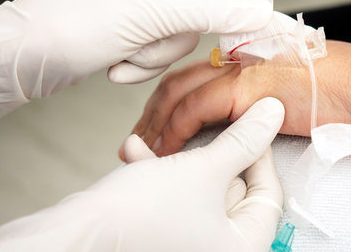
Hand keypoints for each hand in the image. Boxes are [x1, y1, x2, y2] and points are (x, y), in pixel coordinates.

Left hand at [0, 0, 271, 115]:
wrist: (29, 53)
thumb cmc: (77, 20)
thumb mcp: (152, 14)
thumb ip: (212, 12)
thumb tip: (260, 12)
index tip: (256, 13)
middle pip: (212, 0)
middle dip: (189, 31)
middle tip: (169, 40)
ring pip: (190, 30)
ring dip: (161, 52)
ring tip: (127, 53)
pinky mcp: (144, 26)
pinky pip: (167, 47)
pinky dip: (146, 62)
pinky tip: (117, 62)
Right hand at [0, 98, 284, 251]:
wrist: (77, 235)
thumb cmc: (141, 212)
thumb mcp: (203, 169)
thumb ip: (244, 140)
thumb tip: (273, 112)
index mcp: (241, 247)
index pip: (268, 194)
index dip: (258, 152)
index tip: (248, 124)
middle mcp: (219, 249)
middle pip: (233, 190)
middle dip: (208, 155)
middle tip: (199, 130)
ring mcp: (191, 245)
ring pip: (200, 189)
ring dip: (177, 162)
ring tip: (154, 145)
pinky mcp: (166, 235)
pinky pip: (176, 200)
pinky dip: (159, 176)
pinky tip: (136, 156)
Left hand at [121, 40, 350, 158]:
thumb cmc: (339, 90)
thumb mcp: (290, 90)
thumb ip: (260, 99)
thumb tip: (246, 118)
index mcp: (244, 60)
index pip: (192, 75)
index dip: (167, 99)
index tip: (156, 124)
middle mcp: (236, 61)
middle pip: (177, 81)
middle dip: (152, 112)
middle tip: (139, 137)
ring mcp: (239, 71)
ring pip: (178, 92)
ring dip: (157, 123)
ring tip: (145, 148)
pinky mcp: (246, 88)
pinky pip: (196, 109)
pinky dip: (176, 130)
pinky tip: (168, 148)